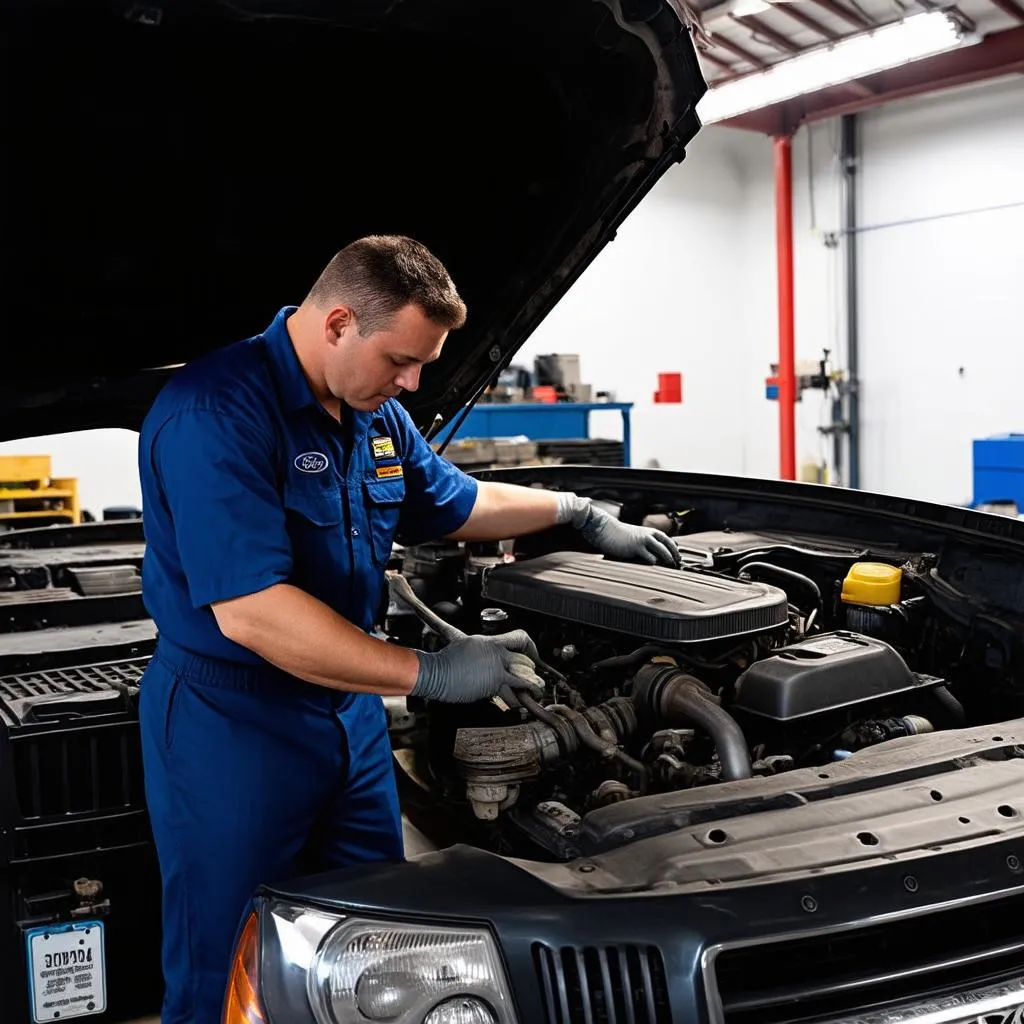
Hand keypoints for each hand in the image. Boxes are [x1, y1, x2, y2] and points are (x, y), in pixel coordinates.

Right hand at [411, 631, 544, 704]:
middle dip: (534, 673)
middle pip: (527, 663)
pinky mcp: (491, 688)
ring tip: (532, 695)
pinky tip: (515, 703)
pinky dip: (515, 701)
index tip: (533, 657)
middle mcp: (498, 656)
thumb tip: (484, 647)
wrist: (436, 673)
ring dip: (530, 691)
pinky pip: (511, 696)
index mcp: (492, 643)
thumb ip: (477, 645)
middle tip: (535, 680)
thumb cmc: (446, 659)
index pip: (521, 639)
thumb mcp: (464, 642)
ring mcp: (496, 673)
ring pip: (524, 682)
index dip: (531, 648)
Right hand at [556, 493, 680, 567]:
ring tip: (671, 565)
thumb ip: (643, 541)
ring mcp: (642, 541)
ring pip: (662, 551)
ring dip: (668, 558)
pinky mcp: (635, 548)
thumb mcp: (634, 535)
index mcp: (648, 531)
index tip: (678, 555)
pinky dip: (653, 562)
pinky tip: (654, 565)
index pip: (666, 539)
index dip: (674, 547)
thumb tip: (652, 552)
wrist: (605, 529)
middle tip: (678, 562)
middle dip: (674, 554)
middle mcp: (648, 535)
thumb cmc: (618, 534)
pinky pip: (649, 557)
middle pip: (667, 545)